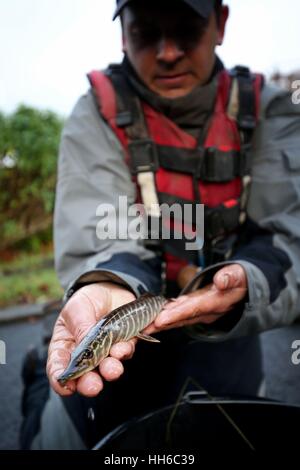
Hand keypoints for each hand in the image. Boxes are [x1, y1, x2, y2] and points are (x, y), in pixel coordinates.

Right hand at [47, 283, 135, 397]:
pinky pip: (129, 349)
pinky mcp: (126, 343)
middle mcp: (87, 355)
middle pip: (86, 374)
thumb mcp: (77, 310)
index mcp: (66, 347)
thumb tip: (87, 348)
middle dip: (90, 382)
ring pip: (110, 365)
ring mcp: (108, 351)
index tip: (66, 388)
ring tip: (115, 361)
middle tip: (94, 386)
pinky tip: (135, 338)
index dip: (61, 381)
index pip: (59, 367)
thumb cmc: (85, 301)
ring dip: (112, 367)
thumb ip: (81, 328)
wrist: (109, 288)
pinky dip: (130, 347)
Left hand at [146, 264, 247, 332]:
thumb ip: (231, 277)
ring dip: (160, 323)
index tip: (160, 319)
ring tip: (142, 327)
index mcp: (216, 303)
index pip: (194, 309)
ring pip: (177, 318)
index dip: (176, 315)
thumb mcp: (239, 275)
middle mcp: (206, 311)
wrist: (245, 287)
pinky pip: (178, 313)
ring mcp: (200, 311)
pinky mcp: (195, 307)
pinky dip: (165, 316)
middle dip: (161, 324)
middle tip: (142, 328)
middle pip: (181, 318)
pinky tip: (151, 317)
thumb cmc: (241, 279)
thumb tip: (220, 280)